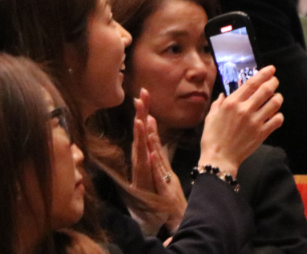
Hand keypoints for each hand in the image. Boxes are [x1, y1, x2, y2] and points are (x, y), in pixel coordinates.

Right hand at [131, 89, 186, 229]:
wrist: (167, 214)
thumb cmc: (162, 188)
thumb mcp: (159, 161)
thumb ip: (154, 142)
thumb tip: (151, 121)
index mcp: (147, 155)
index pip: (144, 131)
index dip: (143, 112)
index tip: (144, 93)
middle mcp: (144, 164)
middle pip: (141, 138)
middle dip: (140, 118)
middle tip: (139, 99)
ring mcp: (147, 175)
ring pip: (143, 153)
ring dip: (141, 138)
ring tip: (140, 121)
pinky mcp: (153, 186)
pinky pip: (152, 172)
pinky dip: (150, 162)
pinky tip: (150, 152)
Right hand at [199, 65, 283, 176]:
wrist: (219, 159)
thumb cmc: (212, 138)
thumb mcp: (211, 117)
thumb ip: (218, 104)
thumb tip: (223, 95)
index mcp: (232, 103)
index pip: (252, 83)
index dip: (264, 74)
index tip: (271, 69)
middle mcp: (245, 110)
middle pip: (266, 90)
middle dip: (274, 82)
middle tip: (275, 81)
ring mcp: (255, 122)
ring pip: (275, 103)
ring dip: (278, 98)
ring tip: (276, 98)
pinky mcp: (262, 133)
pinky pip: (277, 120)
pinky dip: (279, 115)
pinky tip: (275, 115)